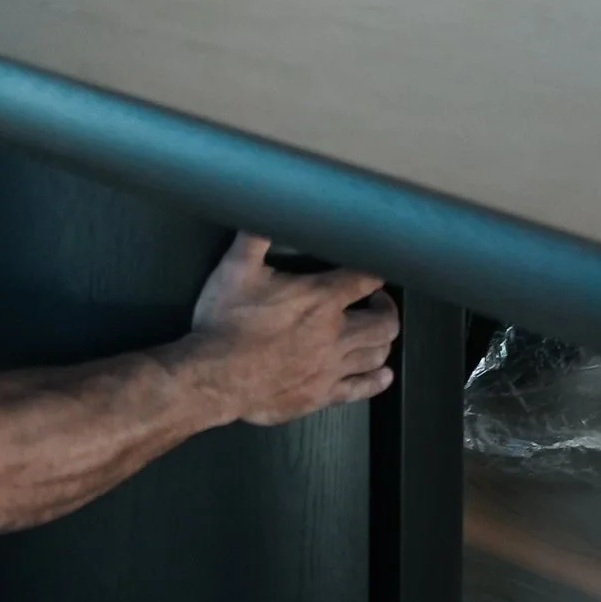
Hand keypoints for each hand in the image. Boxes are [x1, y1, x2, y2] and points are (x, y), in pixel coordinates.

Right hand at [179, 235, 398, 427]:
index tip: (373, 275)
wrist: (214, 376)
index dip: (376, 274)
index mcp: (321, 298)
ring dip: (382, 342)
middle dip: (386, 310)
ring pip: (377, 354)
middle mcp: (335, 334)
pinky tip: (381, 375)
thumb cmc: (226, 321)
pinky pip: (361, 389)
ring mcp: (331, 368)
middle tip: (376, 304)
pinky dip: (376, 381)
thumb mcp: (235, 268)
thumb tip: (264, 206)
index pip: (366, 280)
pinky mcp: (322, 395)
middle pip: (385, 323)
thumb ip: (255, 235)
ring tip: (376, 335)